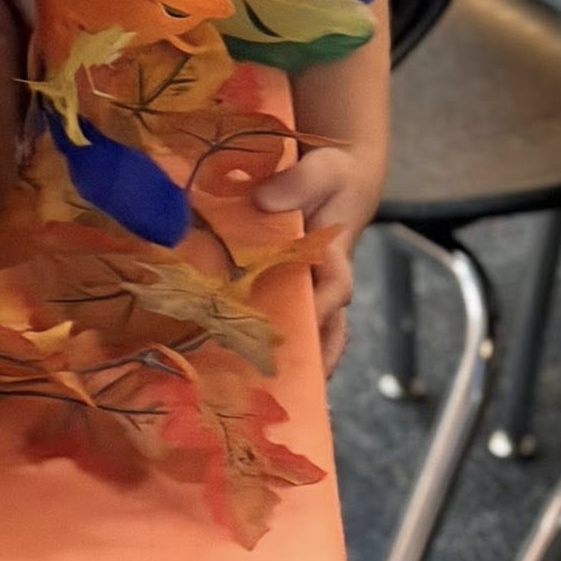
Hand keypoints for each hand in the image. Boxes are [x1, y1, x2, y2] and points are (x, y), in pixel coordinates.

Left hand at [254, 146, 377, 378]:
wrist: (334, 178)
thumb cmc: (331, 176)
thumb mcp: (322, 170)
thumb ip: (299, 183)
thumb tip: (265, 202)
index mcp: (334, 260)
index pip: (334, 292)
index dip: (318, 310)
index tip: (297, 327)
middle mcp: (323, 286)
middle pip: (324, 334)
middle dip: (307, 361)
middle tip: (281, 388)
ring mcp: (305, 293)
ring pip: (304, 337)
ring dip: (286, 362)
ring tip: (253, 390)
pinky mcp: (283, 292)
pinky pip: (276, 322)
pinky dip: (260, 342)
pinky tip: (225, 360)